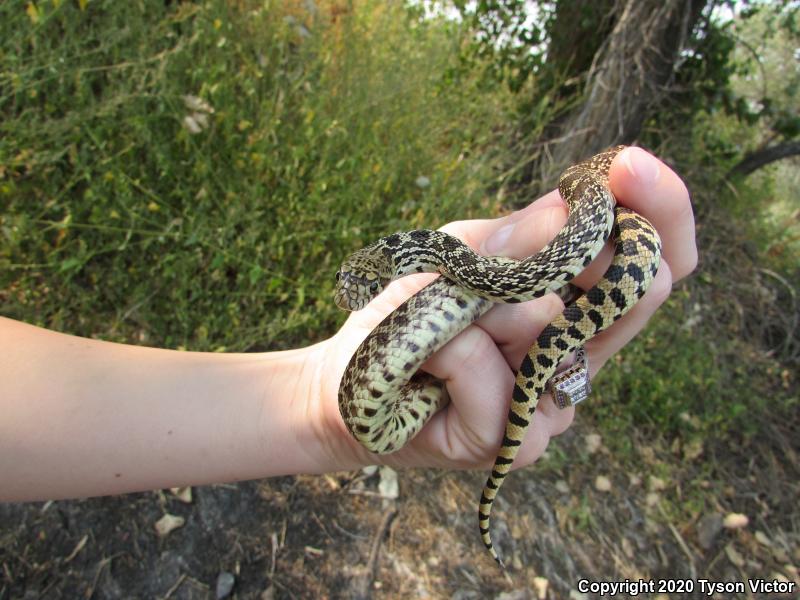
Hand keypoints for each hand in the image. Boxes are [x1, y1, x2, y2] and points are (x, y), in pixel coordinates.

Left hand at [312, 147, 696, 471]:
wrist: (349, 375)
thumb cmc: (407, 310)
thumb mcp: (457, 257)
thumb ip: (514, 240)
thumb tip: (571, 208)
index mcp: (572, 304)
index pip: (645, 261)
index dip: (659, 211)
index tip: (631, 167)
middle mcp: (576, 353)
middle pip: (638, 296)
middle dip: (609, 243)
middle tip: (564, 207)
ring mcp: (553, 402)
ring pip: (547, 323)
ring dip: (478, 300)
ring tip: (437, 317)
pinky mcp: (517, 439)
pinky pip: (488, 371)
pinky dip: (444, 348)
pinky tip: (424, 363)